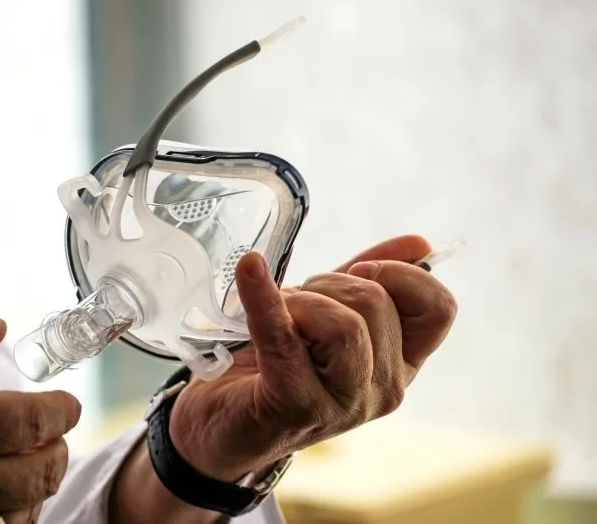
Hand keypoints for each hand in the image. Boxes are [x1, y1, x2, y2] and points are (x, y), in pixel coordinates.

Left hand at [170, 235, 457, 480]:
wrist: (224, 417)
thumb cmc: (280, 361)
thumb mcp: (330, 312)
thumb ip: (371, 278)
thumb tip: (419, 243)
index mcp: (402, 364)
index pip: (437, 309)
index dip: (399, 274)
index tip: (359, 270)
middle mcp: (384, 390)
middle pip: (376, 304)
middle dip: (329, 283)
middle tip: (296, 303)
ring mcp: (343, 405)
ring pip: (344, 325)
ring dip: (299, 300)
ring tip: (276, 317)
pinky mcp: (293, 405)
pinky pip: (283, 337)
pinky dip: (262, 296)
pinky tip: (249, 269)